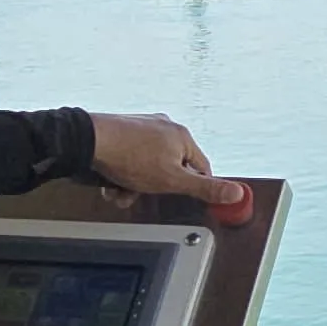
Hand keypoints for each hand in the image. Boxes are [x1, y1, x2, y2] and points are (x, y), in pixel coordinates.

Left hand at [86, 113, 243, 208]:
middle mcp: (164, 127)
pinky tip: (112, 180)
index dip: (195, 185)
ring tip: (122, 188)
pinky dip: (122, 173)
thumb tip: (237, 193)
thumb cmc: (130, 156)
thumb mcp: (173, 181)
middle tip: (142, 192)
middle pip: (170, 168)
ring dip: (135, 184)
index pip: (201, 167)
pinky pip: (130, 158)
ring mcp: (142, 128)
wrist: (90, 141)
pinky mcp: (123, 131)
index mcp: (182, 136)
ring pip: (147, 166)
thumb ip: (205, 188)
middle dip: (154, 187)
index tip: (190, 197)